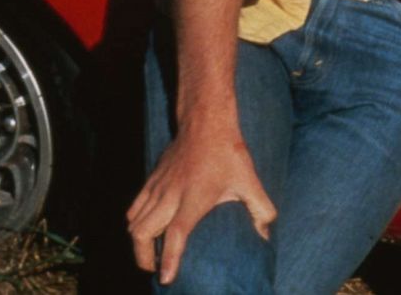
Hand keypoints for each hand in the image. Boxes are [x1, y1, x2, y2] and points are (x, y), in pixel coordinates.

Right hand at [127, 119, 276, 284]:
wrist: (206, 122)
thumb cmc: (229, 152)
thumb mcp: (250, 180)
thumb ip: (261, 208)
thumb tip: (266, 234)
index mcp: (194, 198)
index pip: (177, 234)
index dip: (170, 258)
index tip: (165, 278)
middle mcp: (171, 195)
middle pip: (143, 233)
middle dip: (145, 258)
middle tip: (156, 270)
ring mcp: (157, 187)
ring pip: (134, 222)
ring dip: (139, 243)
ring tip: (150, 255)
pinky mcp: (151, 180)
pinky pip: (134, 208)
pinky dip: (134, 223)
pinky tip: (145, 230)